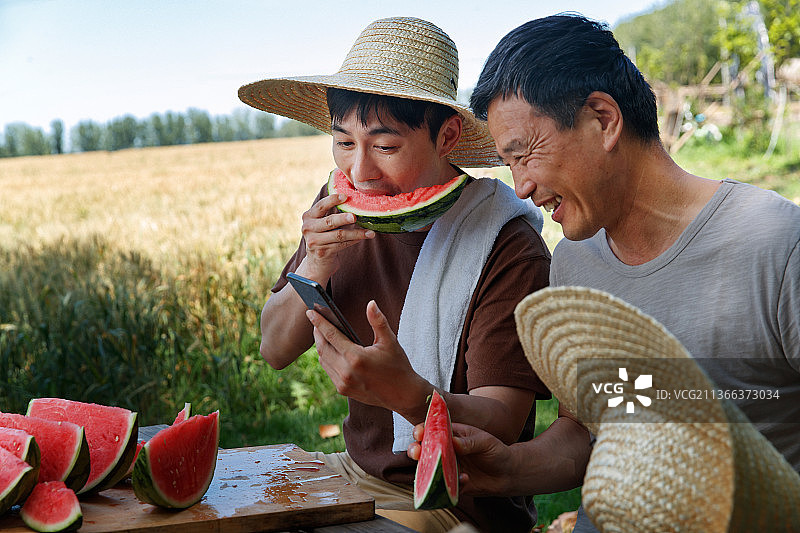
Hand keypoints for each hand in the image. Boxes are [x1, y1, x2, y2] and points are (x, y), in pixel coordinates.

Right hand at [298, 193, 373, 280]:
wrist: (317, 261)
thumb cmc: (323, 236)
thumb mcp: (321, 223)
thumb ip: (331, 211)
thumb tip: (355, 200)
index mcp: (308, 216)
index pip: (320, 206)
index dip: (332, 200)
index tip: (346, 196)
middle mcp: (308, 228)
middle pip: (329, 221)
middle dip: (343, 218)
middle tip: (355, 216)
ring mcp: (314, 242)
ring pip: (339, 235)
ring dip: (356, 233)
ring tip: (370, 232)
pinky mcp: (323, 252)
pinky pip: (342, 244)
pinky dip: (354, 240)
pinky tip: (363, 237)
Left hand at [307, 300, 428, 418]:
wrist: (403, 395)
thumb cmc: (398, 366)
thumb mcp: (390, 341)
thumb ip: (378, 321)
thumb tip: (371, 303)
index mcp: (356, 358)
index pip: (331, 335)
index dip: (319, 322)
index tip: (310, 312)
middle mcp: (346, 372)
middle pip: (322, 348)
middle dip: (317, 333)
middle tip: (315, 320)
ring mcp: (343, 383)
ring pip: (323, 361)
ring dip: (320, 346)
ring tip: (321, 333)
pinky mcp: (343, 390)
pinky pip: (329, 371)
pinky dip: (327, 359)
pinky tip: (330, 351)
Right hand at [407, 422, 514, 496]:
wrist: (508, 474)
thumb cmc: (496, 451)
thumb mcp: (485, 442)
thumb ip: (469, 442)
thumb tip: (453, 442)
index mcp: (452, 435)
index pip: (432, 430)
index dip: (422, 430)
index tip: (419, 433)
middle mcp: (446, 451)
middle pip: (424, 449)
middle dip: (416, 450)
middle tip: (416, 452)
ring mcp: (448, 468)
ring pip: (430, 469)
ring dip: (427, 469)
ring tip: (434, 469)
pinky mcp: (454, 483)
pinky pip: (447, 485)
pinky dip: (453, 483)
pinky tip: (466, 479)